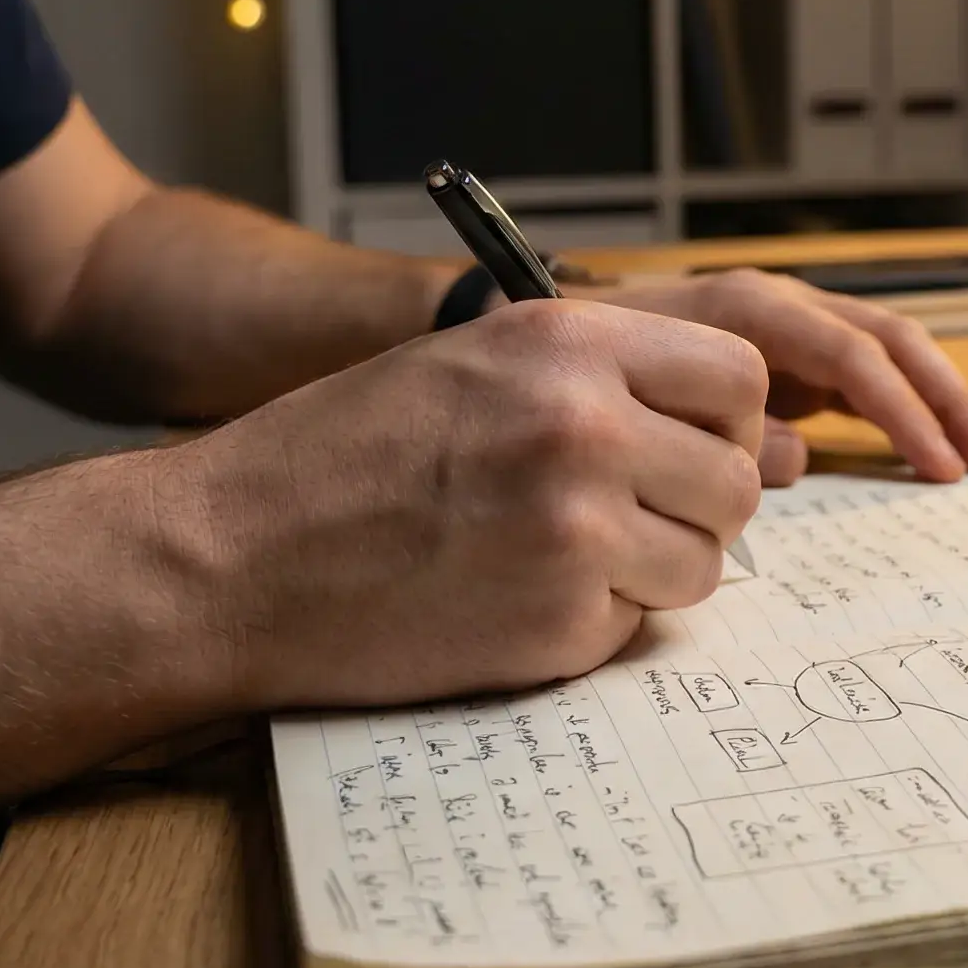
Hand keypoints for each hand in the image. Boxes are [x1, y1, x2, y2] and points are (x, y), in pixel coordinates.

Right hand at [157, 299, 767, 709]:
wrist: (228, 558)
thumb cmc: (337, 457)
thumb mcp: (472, 364)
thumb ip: (595, 376)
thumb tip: (715, 424)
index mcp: (568, 342)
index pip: (738, 376)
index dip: (723, 420)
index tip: (686, 446)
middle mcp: (586, 425)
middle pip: (737, 477)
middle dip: (695, 504)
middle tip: (626, 517)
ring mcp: (578, 529)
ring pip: (704, 561)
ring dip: (652, 570)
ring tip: (558, 558)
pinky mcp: (560, 622)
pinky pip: (636, 626)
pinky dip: (591, 624)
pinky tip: (511, 601)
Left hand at [595, 269, 967, 485]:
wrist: (550, 339)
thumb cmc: (595, 370)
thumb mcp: (649, 398)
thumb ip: (725, 428)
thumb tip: (797, 459)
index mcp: (752, 308)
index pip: (853, 355)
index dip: (901, 411)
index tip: (937, 467)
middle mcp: (782, 304)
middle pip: (891, 341)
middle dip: (947, 400)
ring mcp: (790, 324)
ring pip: (890, 350)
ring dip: (943, 400)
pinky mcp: (789, 351)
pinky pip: (864, 372)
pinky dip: (906, 406)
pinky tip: (936, 448)